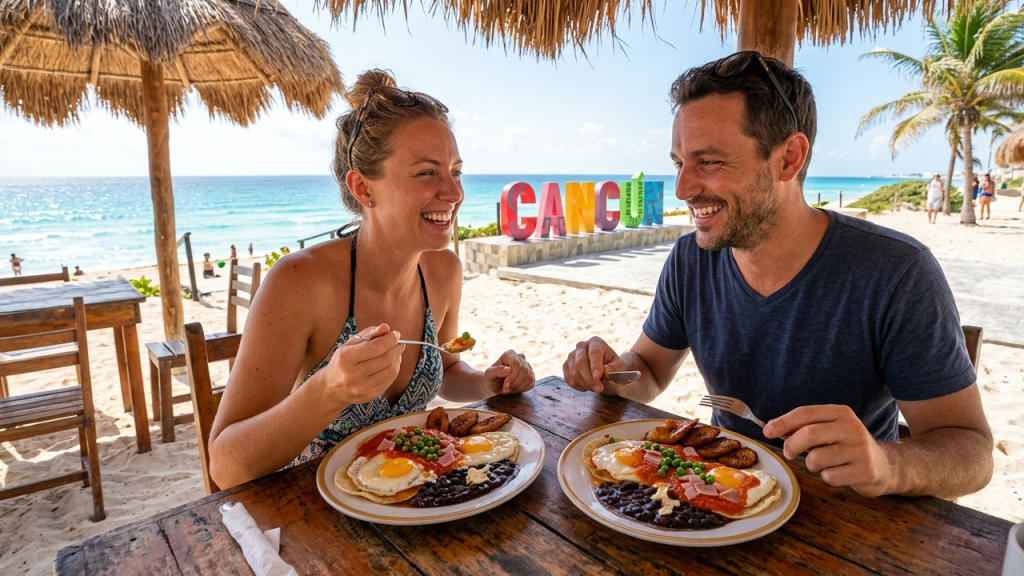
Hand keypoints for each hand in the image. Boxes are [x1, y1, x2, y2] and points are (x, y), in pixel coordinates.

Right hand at [320, 324, 403, 405]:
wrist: (332, 388)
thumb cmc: (343, 360)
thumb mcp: (350, 344)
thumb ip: (369, 333)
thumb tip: (386, 328)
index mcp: (346, 358)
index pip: (376, 347)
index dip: (390, 339)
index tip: (396, 334)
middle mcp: (352, 375)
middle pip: (386, 359)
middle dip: (397, 348)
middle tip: (400, 343)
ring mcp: (362, 388)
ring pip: (391, 371)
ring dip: (398, 359)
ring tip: (396, 352)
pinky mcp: (370, 396)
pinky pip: (390, 380)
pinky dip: (394, 369)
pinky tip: (391, 363)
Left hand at [484, 350, 534, 394]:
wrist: (496, 386)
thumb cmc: (492, 379)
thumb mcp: (489, 375)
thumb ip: (496, 371)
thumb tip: (508, 369)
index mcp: (510, 354)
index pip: (516, 364)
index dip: (512, 376)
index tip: (505, 385)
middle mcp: (520, 358)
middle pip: (524, 370)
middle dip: (515, 383)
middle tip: (505, 390)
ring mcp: (527, 366)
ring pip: (529, 377)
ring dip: (518, 387)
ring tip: (509, 389)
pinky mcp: (531, 375)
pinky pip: (531, 383)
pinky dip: (522, 389)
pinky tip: (514, 388)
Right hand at [562, 337, 626, 392]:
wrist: (604, 370)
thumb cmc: (612, 367)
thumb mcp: (618, 368)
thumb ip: (614, 368)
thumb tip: (606, 369)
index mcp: (596, 342)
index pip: (594, 352)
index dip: (595, 365)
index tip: (598, 377)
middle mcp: (582, 346)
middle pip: (580, 362)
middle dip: (589, 378)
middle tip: (599, 389)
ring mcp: (572, 355)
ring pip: (573, 371)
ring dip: (584, 384)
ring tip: (595, 388)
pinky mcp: (566, 365)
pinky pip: (568, 378)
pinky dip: (577, 386)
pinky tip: (586, 387)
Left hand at [764, 405, 893, 496]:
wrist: (884, 466)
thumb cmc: (847, 447)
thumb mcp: (830, 430)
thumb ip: (804, 427)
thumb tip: (772, 427)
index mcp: (841, 413)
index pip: (806, 413)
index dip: (783, 422)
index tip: (767, 431)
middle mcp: (853, 428)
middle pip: (809, 434)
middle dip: (792, 445)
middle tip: (789, 453)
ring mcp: (860, 450)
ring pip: (816, 458)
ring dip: (811, 465)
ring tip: (824, 464)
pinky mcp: (865, 471)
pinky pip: (829, 476)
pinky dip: (827, 477)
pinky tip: (839, 473)